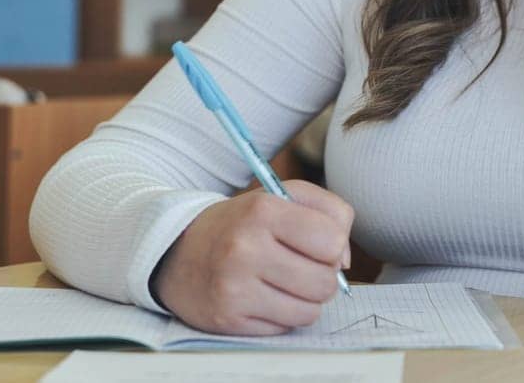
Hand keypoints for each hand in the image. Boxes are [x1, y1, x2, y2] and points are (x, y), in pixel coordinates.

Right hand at [152, 180, 353, 334]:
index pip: (332, 241)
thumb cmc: (244, 223)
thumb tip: (345, 263)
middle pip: (325, 282)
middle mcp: (245, 248)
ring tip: (284, 282)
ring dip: (305, 300)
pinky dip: (282, 315)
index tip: (315, 243)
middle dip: (322, 277)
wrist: (178, 250)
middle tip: (301, 266)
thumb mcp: (284, 196)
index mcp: (263, 210)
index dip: (332, 246)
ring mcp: (234, 287)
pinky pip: (284, 327)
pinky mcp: (228, 319)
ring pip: (309, 311)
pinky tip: (263, 297)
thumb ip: (331, 214)